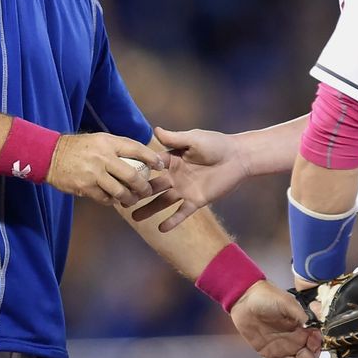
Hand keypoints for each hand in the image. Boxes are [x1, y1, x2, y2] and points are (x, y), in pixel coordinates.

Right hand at [46, 133, 165, 206]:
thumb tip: (140, 154)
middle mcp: (103, 158)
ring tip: (133, 199)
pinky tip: (115, 200)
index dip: (152, 158)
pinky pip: (105, 198)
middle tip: (147, 190)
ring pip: (120, 191)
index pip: (136, 149)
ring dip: (130, 198)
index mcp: (109, 143)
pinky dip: (112, 201)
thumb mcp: (100, 139)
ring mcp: (94, 174)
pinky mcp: (86, 187)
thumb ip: (118, 146)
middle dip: (143, 186)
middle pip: (132, 175)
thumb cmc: (79, 147)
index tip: (161, 165)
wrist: (51, 156)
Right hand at [132, 126, 250, 231]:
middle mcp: (175, 176)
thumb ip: (175, 139)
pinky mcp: (196, 201)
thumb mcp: (194, 139)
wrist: (238, 158)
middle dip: (138, 193)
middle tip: (121, 201)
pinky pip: (181, 212)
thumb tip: (155, 129)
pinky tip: (161, 229)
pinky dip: (172, 221)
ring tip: (134, 218)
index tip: (119, 176)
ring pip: (163, 202)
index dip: (137, 172)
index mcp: (172, 160)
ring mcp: (185, 190)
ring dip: (150, 210)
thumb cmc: (216, 144)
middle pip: (153, 186)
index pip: (151, 167)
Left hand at [231, 281, 320, 357]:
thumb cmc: (266, 296)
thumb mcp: (286, 302)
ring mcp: (281, 348)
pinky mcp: (268, 353)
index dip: (318, 352)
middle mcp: (294, 340)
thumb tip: (310, 323)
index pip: (315, 344)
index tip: (319, 357)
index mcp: (301, 328)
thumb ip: (299, 314)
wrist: (245, 299)